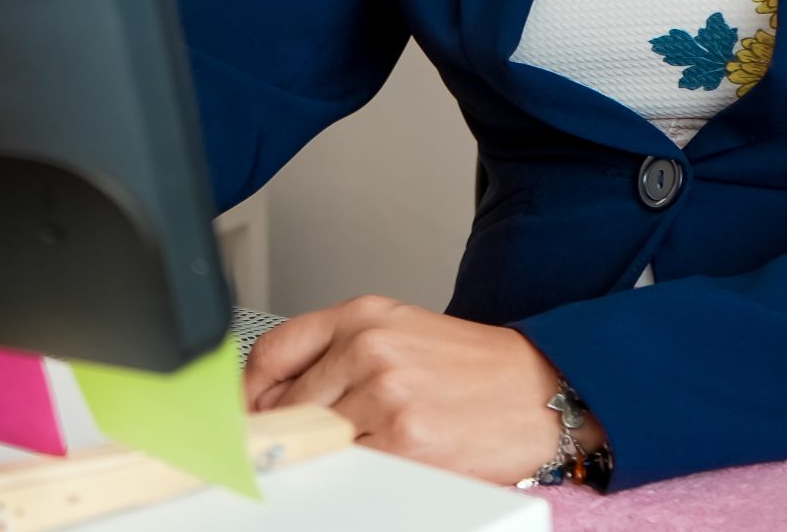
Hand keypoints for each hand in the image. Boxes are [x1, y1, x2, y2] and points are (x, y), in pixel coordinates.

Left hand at [240, 294, 605, 483]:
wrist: (542, 389)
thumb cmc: (475, 367)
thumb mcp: (403, 333)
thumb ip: (338, 353)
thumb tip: (272, 398)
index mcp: (365, 315)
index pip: (272, 351)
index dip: (248, 391)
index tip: (243, 414)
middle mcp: (370, 349)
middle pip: (285, 402)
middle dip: (288, 430)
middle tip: (304, 442)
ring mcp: (386, 397)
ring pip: (315, 438)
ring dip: (327, 451)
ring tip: (366, 445)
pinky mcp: (406, 445)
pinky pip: (353, 467)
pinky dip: (359, 472)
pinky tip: (385, 459)